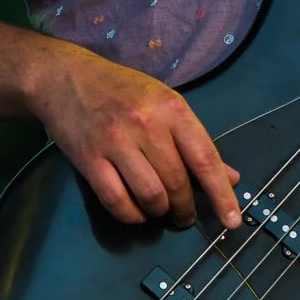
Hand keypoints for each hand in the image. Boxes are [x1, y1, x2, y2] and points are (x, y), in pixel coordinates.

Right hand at [32, 46, 243, 229]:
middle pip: (177, 183)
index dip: (222, 195)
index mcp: (172, 108)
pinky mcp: (88, 159)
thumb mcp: (165, 103)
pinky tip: (136, 212)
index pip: (205, 159)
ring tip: (161, 212)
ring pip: (150, 196)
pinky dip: (131, 216)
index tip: (233, 222)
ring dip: (160, 213)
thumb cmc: (122, 90)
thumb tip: (231, 178)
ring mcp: (115, 142)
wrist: (66, 77)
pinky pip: (117, 202)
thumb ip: (196, 142)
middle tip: (185, 215)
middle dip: (185, 209)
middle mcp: (146, 125)